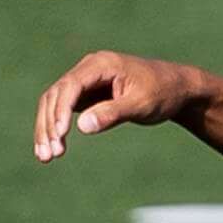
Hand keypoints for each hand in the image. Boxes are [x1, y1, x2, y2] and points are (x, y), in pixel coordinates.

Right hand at [33, 51, 209, 160]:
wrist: (176, 88)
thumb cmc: (163, 93)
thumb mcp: (142, 105)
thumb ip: (113, 114)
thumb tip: (81, 126)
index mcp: (101, 64)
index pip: (71, 86)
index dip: (61, 110)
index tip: (61, 134)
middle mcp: (88, 68)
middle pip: (56, 95)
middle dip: (49, 124)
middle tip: (49, 154)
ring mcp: (84, 81)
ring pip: (54, 103)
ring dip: (47, 129)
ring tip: (46, 157)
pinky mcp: (86, 94)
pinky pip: (62, 110)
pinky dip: (55, 128)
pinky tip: (52, 149)